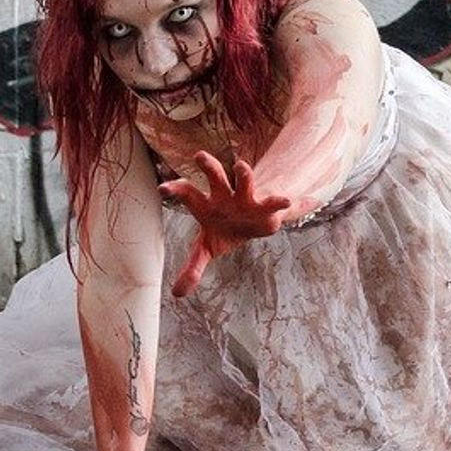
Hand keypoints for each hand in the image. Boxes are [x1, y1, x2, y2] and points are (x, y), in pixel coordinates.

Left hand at [158, 151, 290, 296]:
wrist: (253, 223)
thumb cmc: (224, 231)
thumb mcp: (207, 249)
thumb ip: (192, 268)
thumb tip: (177, 294)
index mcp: (205, 204)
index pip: (187, 192)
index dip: (175, 189)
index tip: (163, 188)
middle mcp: (224, 195)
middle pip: (215, 177)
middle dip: (208, 166)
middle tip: (199, 156)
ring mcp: (245, 198)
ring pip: (244, 180)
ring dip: (243, 173)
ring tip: (241, 166)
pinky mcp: (265, 206)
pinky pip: (272, 202)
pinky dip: (279, 201)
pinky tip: (287, 201)